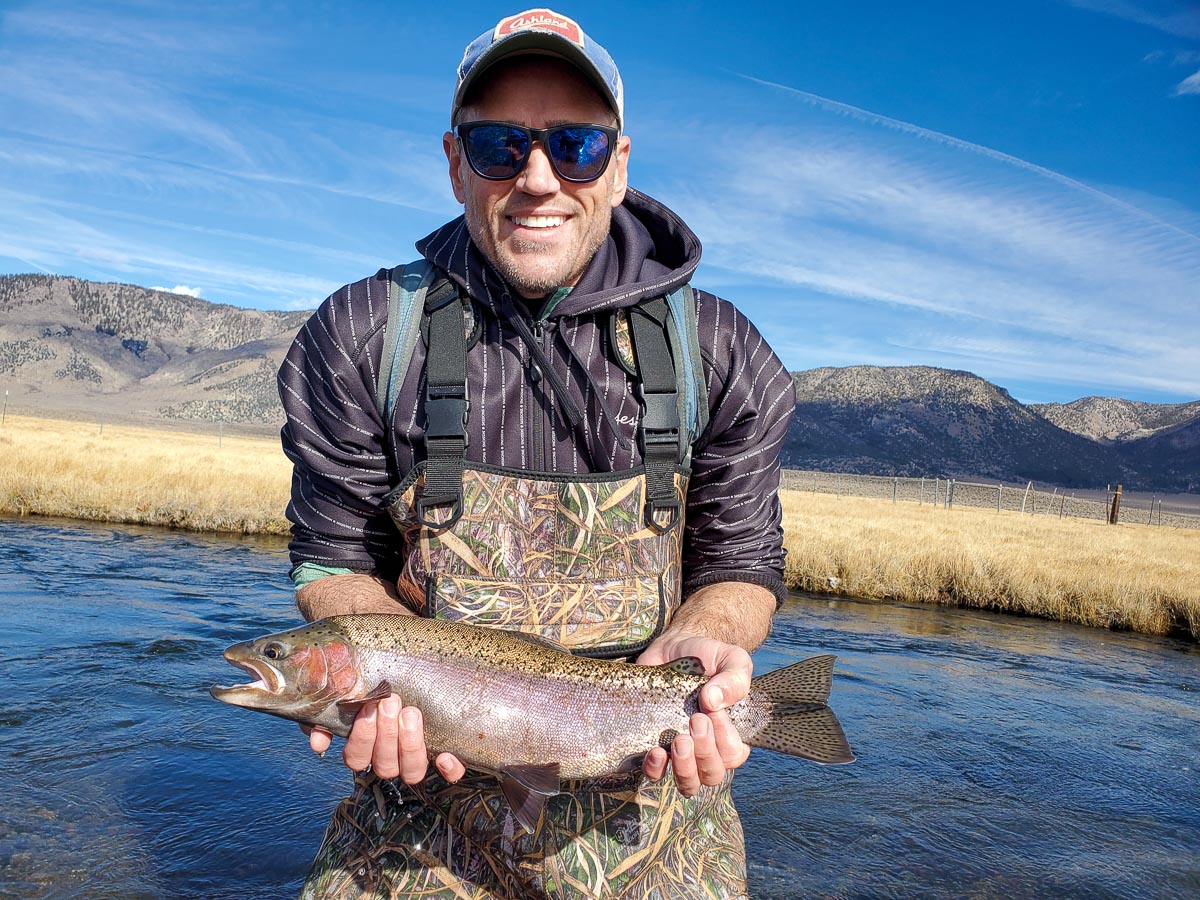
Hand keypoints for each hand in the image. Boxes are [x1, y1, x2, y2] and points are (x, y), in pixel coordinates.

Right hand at [304, 694, 465, 784]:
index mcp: (363, 751)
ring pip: (412, 771)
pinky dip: (449, 768)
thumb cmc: (366, 687)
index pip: (357, 759)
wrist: (395, 675)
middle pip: (385, 765)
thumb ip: (325, 720)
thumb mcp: (341, 699)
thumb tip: (319, 742)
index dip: (362, 739)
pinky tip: (445, 754)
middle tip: (390, 702)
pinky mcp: (442, 756)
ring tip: (411, 713)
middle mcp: (388, 760)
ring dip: (410, 744)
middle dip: (386, 734)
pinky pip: (449, 774)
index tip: (367, 709)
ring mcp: (414, 760)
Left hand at [636, 636, 753, 795]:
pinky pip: (655, 775)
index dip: (724, 737)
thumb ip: (734, 679)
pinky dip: (656, 769)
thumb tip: (713, 700)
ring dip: (684, 768)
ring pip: (688, 783)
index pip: (733, 753)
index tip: (712, 709)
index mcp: (732, 733)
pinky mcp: (655, 746)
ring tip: (677, 740)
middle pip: (712, 774)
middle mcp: (708, 748)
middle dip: (704, 753)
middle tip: (695, 721)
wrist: (674, 647)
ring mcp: (681, 752)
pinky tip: (655, 751)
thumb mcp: (730, 660)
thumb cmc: (708, 657)